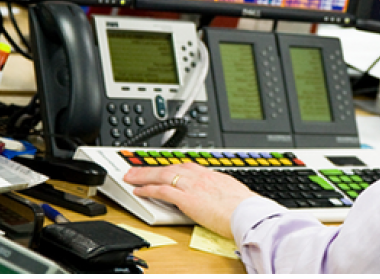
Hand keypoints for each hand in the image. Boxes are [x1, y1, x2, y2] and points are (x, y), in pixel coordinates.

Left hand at [123, 164, 257, 238]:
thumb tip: (222, 196)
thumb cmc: (246, 208)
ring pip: (162, 175)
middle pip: (171, 167)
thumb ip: (223, 192)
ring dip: (144, 175)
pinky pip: (162, 191)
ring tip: (130, 177)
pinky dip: (148, 189)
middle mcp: (200, 177)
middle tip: (137, 168)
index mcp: (212, 175)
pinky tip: (138, 190)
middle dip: (152, 168)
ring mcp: (192, 186)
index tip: (162, 166)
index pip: (186, 166)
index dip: (171, 166)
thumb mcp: (234, 194)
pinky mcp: (186, 198)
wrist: (248, 213)